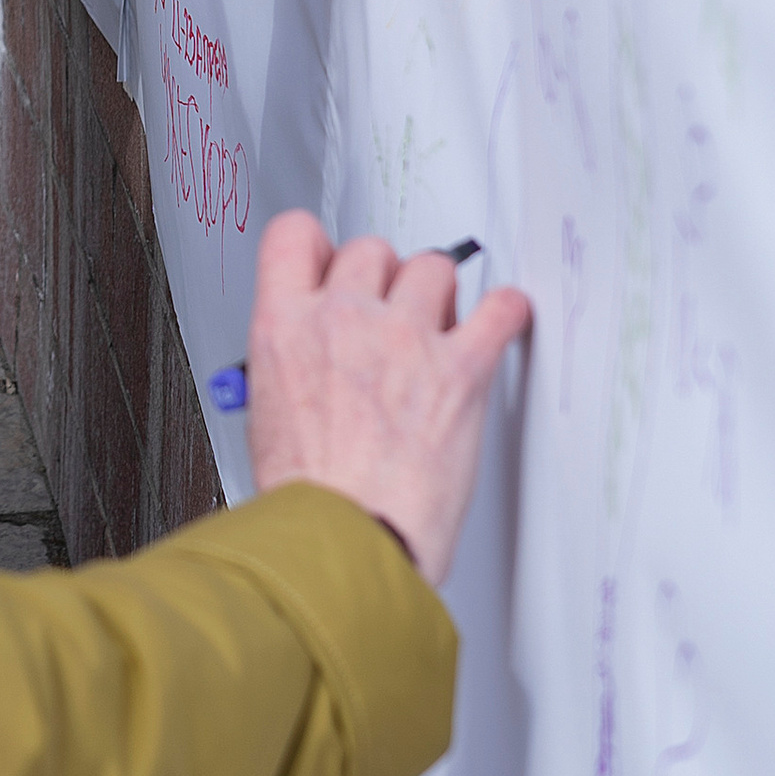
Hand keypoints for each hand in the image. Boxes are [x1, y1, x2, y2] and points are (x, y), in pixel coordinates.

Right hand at [245, 215, 530, 586]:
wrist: (345, 539)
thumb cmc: (308, 498)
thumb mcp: (267, 416)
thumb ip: (293, 366)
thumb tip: (313, 362)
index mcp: (285, 327)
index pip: (295, 236)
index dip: (319, 247)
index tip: (334, 263)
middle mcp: (344, 318)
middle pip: (372, 250)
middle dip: (384, 278)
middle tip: (393, 312)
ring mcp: (405, 337)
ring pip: (434, 268)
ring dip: (439, 293)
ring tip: (443, 323)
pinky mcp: (461, 368)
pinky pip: (499, 309)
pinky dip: (507, 311)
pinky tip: (504, 318)